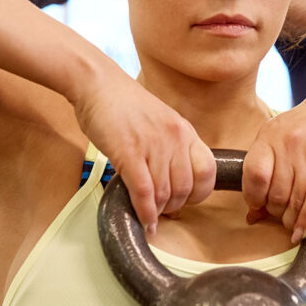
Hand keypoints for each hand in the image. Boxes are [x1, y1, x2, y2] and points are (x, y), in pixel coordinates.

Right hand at [73, 73, 215, 234]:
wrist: (97, 83)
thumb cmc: (123, 104)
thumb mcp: (159, 121)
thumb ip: (169, 146)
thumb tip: (169, 177)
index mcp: (185, 131)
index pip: (208, 171)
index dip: (199, 193)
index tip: (185, 200)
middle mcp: (174, 139)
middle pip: (186, 188)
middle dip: (175, 207)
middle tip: (163, 212)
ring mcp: (153, 146)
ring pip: (165, 194)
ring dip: (158, 212)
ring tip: (151, 217)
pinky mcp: (130, 154)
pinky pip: (144, 192)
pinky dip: (145, 213)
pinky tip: (144, 222)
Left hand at [243, 70, 305, 241]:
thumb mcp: (284, 132)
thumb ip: (268, 165)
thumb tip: (254, 211)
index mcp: (269, 135)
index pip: (252, 176)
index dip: (254, 198)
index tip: (259, 207)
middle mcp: (286, 145)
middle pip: (274, 194)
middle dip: (276, 212)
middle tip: (281, 216)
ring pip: (293, 200)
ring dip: (291, 220)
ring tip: (293, 226)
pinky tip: (303, 231)